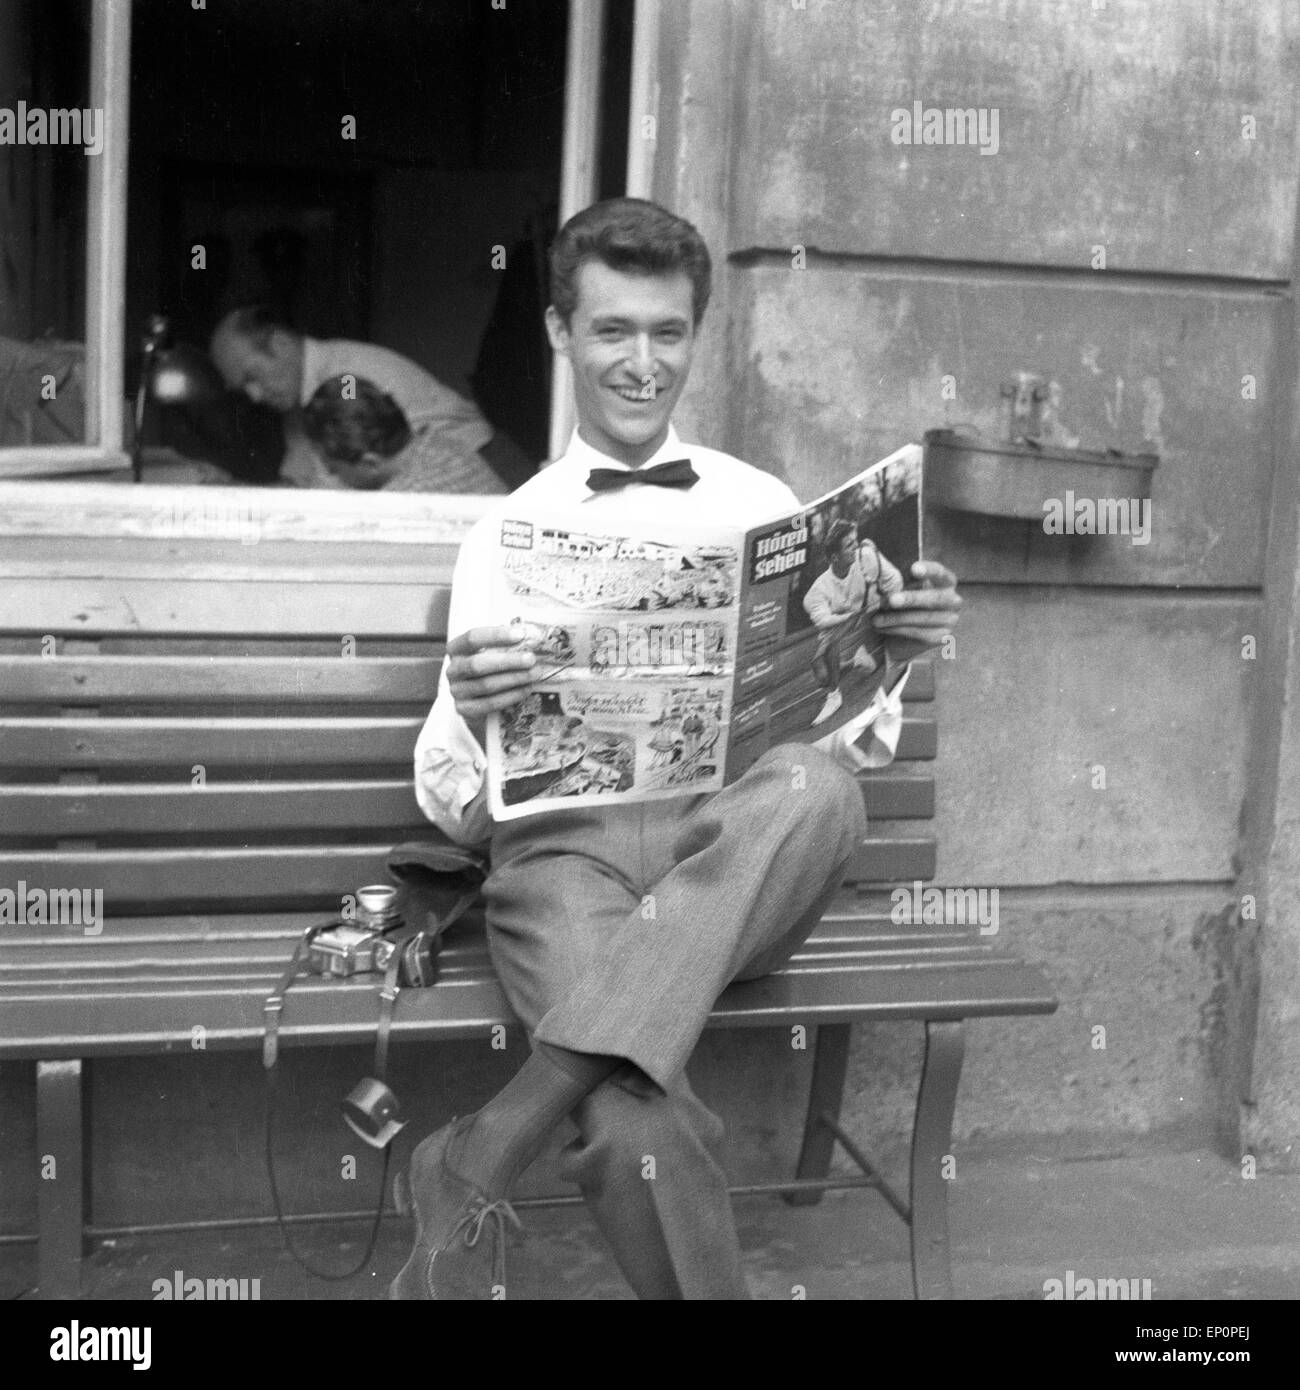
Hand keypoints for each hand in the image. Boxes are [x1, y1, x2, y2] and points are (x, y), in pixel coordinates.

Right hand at [446, 624, 538, 738]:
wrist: (477, 699)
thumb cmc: (489, 668)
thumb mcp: (493, 652)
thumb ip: (507, 645)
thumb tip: (533, 638)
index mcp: (456, 649)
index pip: (472, 638)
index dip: (496, 635)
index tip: (521, 635)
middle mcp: (453, 670)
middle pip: (477, 664)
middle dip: (507, 661)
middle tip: (531, 659)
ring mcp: (456, 691)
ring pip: (486, 685)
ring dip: (514, 679)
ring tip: (534, 674)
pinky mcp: (464, 709)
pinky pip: (489, 704)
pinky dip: (511, 696)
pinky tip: (526, 689)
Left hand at [871, 560, 961, 656]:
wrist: (907, 634)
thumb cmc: (905, 603)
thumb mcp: (905, 588)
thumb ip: (899, 580)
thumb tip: (879, 569)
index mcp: (947, 582)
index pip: (941, 573)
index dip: (929, 570)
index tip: (914, 568)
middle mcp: (953, 600)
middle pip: (935, 598)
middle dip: (912, 599)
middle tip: (891, 600)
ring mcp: (950, 620)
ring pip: (924, 618)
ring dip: (897, 618)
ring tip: (876, 619)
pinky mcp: (941, 637)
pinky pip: (918, 632)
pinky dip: (896, 629)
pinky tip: (881, 628)